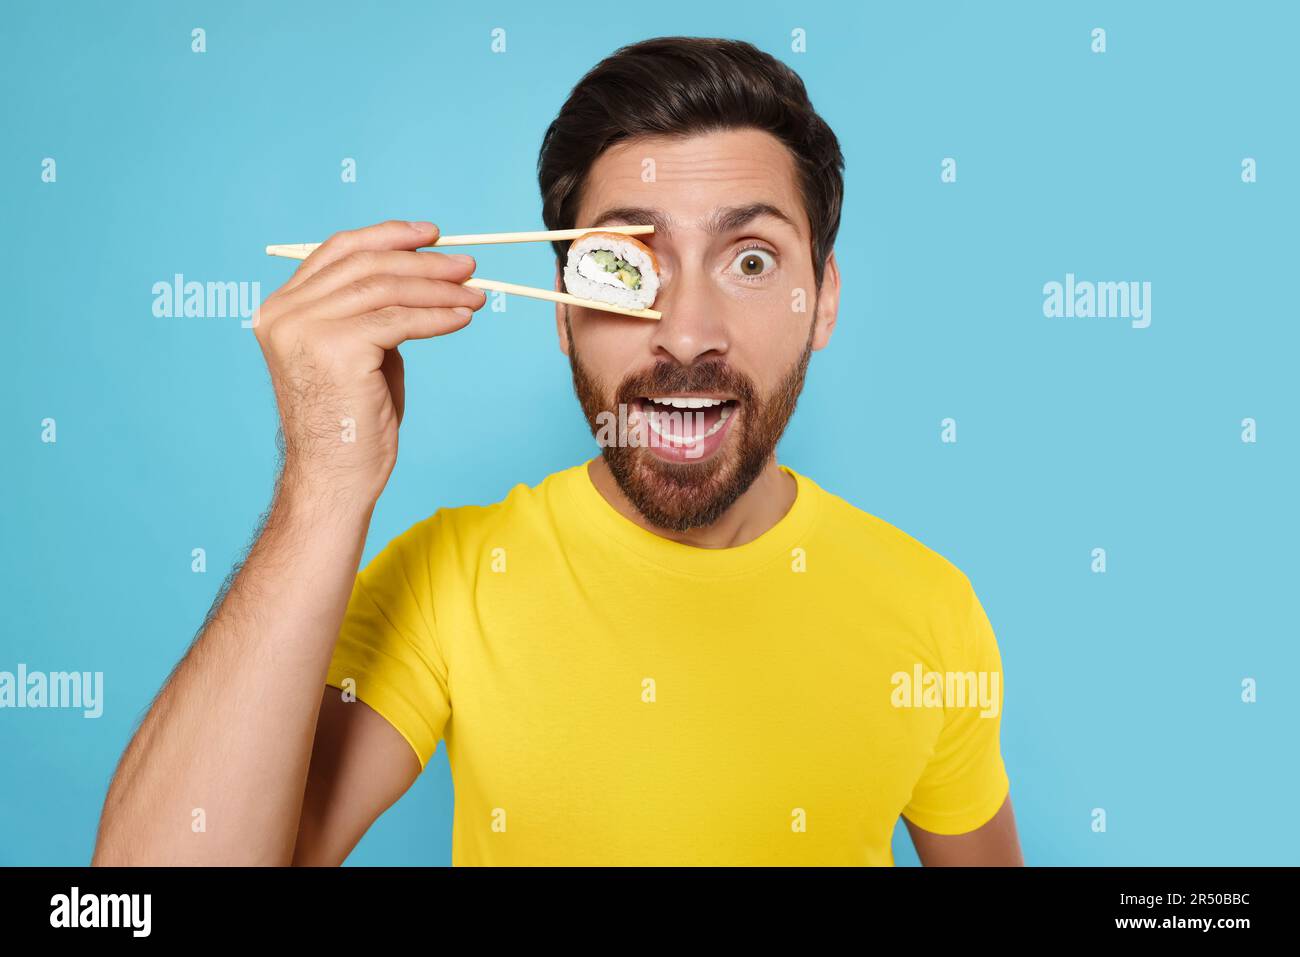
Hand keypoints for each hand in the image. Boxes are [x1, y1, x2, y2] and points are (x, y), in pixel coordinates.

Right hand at [252, 219, 486, 508]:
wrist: (336, 476)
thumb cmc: (352, 422)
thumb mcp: (358, 352)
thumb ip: (373, 312)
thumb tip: (426, 276)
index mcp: (282, 308)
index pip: (339, 251)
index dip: (388, 236)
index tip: (432, 234)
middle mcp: (286, 312)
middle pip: (367, 265)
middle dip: (424, 263)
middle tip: (468, 266)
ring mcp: (306, 328)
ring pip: (387, 289)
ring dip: (439, 289)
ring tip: (476, 294)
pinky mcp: (336, 348)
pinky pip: (400, 321)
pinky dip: (438, 316)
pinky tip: (462, 318)